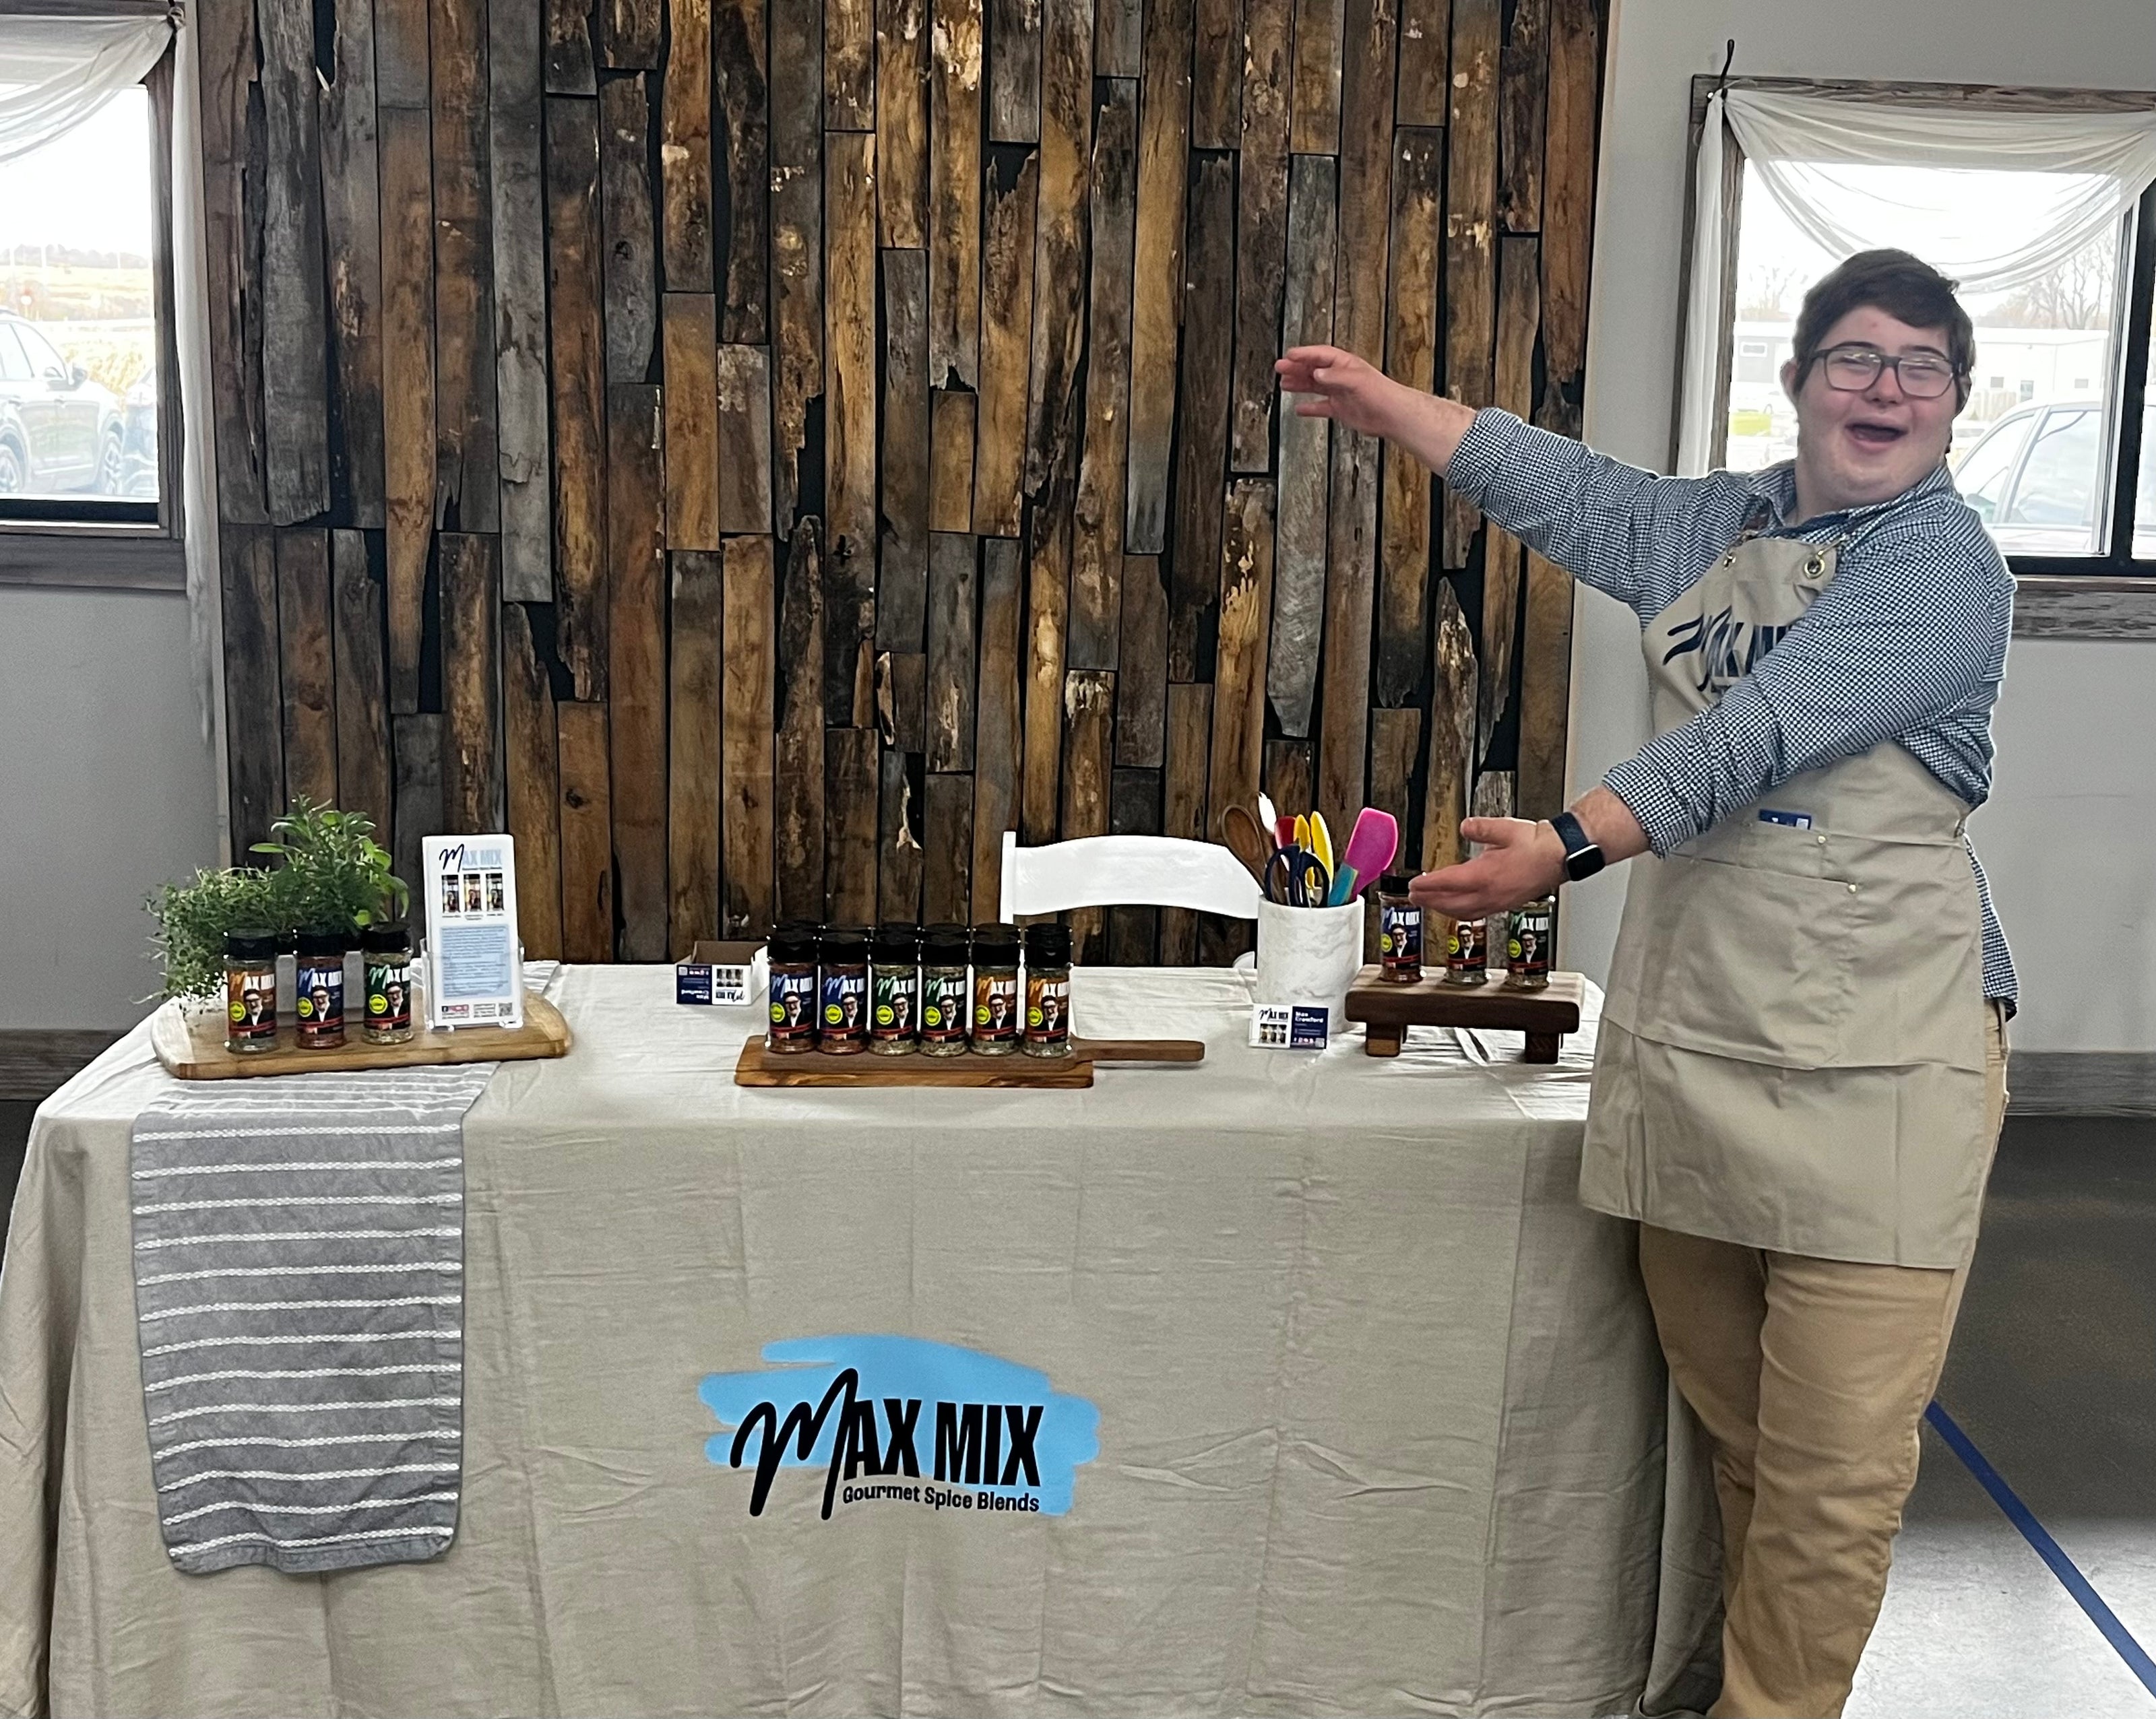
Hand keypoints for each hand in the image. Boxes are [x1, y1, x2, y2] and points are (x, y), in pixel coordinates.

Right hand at [1275, 345, 1411, 438]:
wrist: (1392, 415)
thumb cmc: (1381, 393)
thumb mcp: (1356, 380)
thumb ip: (1334, 377)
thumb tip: (1316, 374)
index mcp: (1345, 365)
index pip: (1320, 355)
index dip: (1304, 354)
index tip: (1289, 355)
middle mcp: (1340, 377)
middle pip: (1314, 369)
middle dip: (1296, 368)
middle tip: (1280, 367)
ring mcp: (1340, 393)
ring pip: (1314, 387)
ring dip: (1299, 385)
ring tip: (1283, 383)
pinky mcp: (1341, 409)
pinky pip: (1321, 407)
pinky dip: (1310, 408)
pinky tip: (1299, 408)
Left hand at [1409, 818, 1566, 917]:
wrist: (1559, 857)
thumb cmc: (1537, 845)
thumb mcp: (1505, 828)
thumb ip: (1480, 828)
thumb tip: (1466, 827)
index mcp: (1486, 876)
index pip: (1447, 883)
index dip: (1427, 885)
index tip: (1413, 885)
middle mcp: (1489, 894)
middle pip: (1450, 903)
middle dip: (1429, 901)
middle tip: (1413, 896)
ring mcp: (1497, 902)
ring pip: (1462, 912)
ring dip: (1443, 909)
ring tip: (1430, 904)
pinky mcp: (1504, 905)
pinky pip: (1475, 913)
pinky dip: (1459, 912)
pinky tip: (1457, 907)